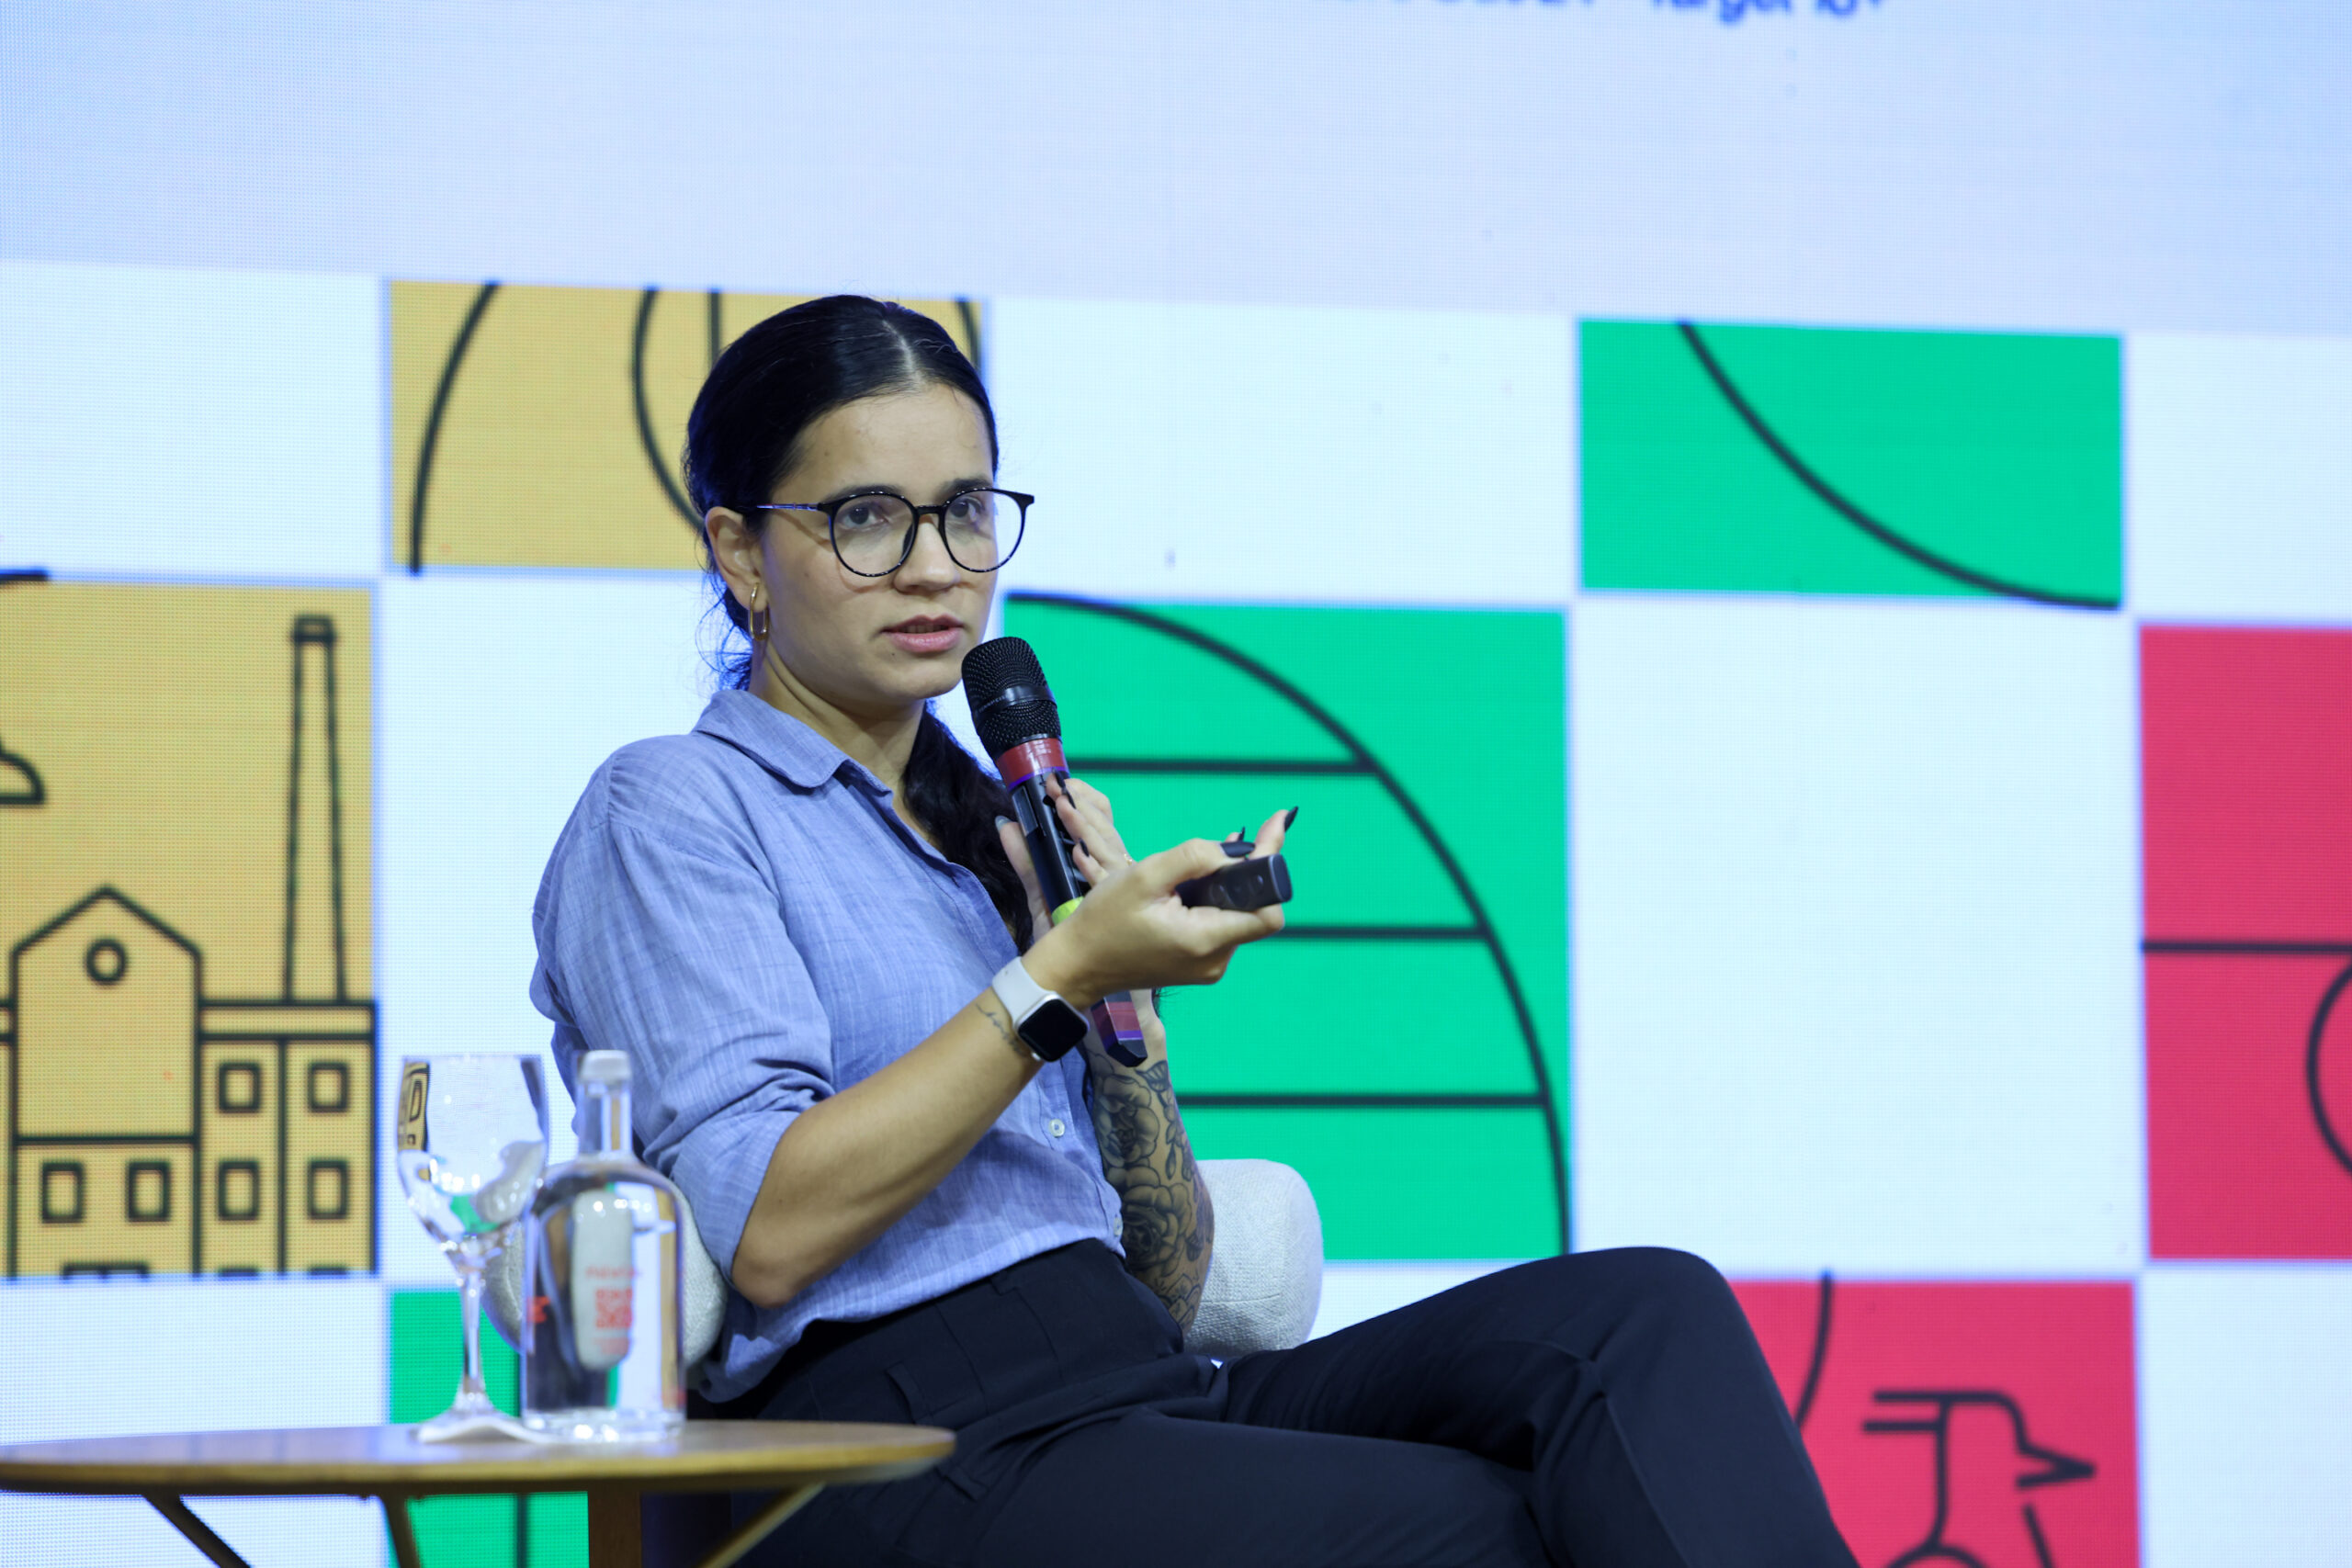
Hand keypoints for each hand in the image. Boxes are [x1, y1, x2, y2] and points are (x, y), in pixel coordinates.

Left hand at [992, 777, 1144, 945]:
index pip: (1101, 825)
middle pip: (1108, 833)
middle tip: (1060, 788)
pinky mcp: (1117, 913)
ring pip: (1110, 851)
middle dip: (1084, 807)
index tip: (1064, 784)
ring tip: (1064, 806)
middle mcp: (1114, 876)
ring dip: (1086, 827)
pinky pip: (1109, 885)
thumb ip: (1026, 861)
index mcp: (1100, 867)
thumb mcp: (1040, 895)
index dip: (1084, 802)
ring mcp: (1119, 893)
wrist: (1067, 980)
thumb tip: (1006, 823)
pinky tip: (1079, 853)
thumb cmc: (1061, 938)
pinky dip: (1094, 866)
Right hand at [1023, 803, 1290, 1007]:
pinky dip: (1215, 900)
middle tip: (1242, 833)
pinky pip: (1220, 926)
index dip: (1271, 869)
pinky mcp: (1198, 963)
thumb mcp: (1144, 876)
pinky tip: (1199, 879)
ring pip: (1237, 916)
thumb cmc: (1104, 921)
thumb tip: (1229, 851)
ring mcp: (1208, 965)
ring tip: (1211, 855)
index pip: (1267, 912)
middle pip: (1254, 910)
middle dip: (1249, 871)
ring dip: (1229, 884)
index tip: (1272, 829)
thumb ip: (1191, 858)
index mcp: (1204, 940)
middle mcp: (1215, 959)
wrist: (1078, 963)